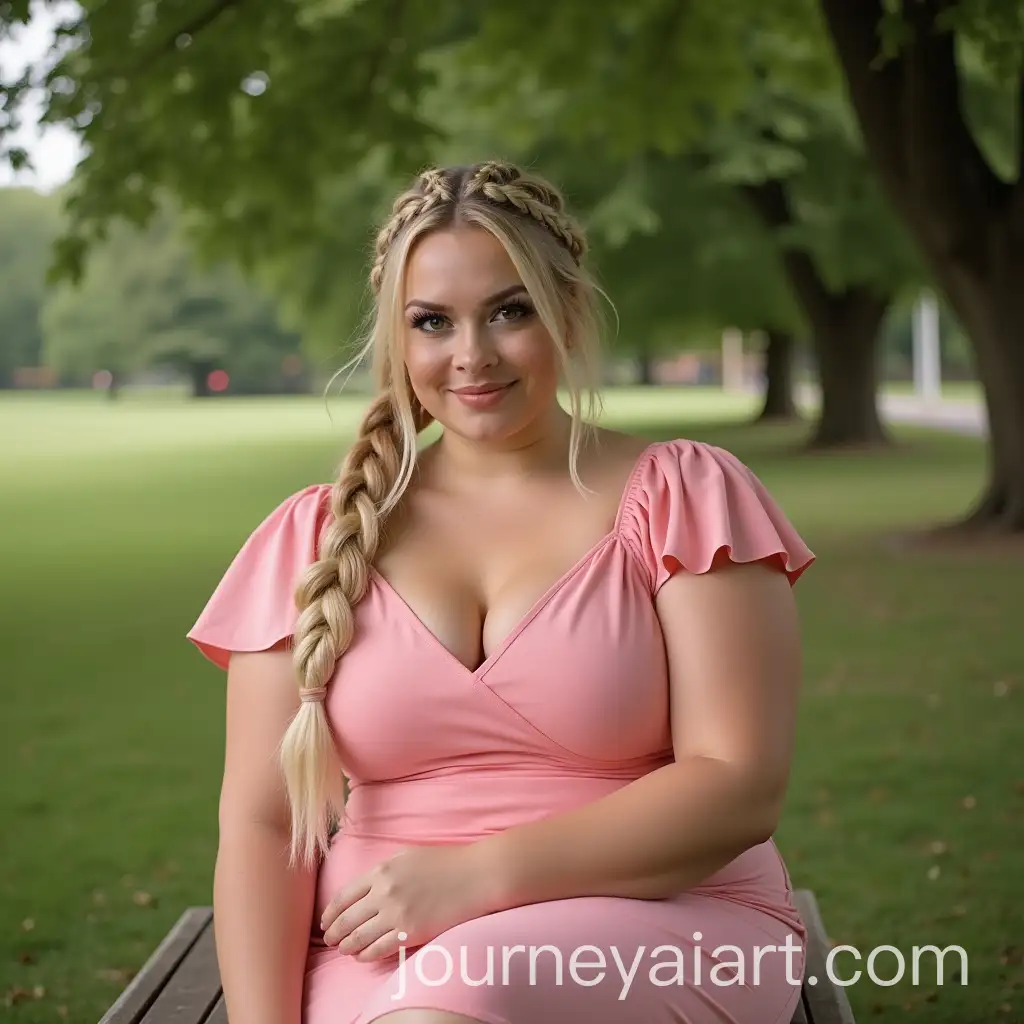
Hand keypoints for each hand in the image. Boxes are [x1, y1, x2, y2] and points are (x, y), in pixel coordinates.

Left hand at [320, 843, 498, 961]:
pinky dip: (365, 956)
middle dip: (334, 932)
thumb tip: (365, 888)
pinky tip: (362, 957)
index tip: (326, 921)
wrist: (474, 876)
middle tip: (329, 940)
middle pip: (347, 919)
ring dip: (347, 946)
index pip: (344, 896)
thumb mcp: (408, 856)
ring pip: (359, 938)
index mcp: (382, 872)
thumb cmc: (445, 863)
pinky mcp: (410, 933)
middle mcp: (384, 893)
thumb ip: (384, 871)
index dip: (331, 912)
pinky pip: (378, 950)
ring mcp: (396, 914)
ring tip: (343, 949)